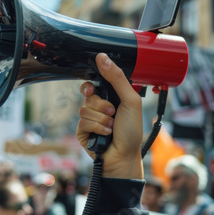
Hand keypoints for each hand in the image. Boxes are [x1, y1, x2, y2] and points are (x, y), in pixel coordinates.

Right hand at [76, 53, 142, 178]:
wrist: (124, 156)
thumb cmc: (131, 131)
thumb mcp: (130, 100)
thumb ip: (117, 78)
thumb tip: (102, 57)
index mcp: (111, 97)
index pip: (94, 83)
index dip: (91, 84)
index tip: (93, 88)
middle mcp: (99, 107)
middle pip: (89, 95)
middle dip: (101, 105)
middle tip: (112, 112)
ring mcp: (90, 119)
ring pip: (85, 109)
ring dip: (101, 119)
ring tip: (111, 127)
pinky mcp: (82, 131)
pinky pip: (82, 122)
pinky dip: (96, 128)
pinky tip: (105, 135)